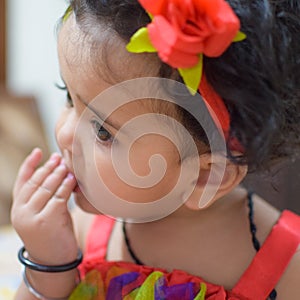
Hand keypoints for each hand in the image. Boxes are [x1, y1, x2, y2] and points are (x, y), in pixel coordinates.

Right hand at [11, 148, 77, 264]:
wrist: (54, 262)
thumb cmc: (52, 234)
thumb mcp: (43, 214)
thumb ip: (45, 196)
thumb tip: (59, 172)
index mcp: (18, 209)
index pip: (22, 181)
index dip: (30, 164)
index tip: (38, 151)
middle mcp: (21, 212)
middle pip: (35, 182)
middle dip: (48, 167)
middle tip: (59, 156)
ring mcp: (32, 217)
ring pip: (46, 188)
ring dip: (57, 174)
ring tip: (66, 164)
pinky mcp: (47, 220)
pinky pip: (58, 197)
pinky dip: (66, 186)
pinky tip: (72, 179)